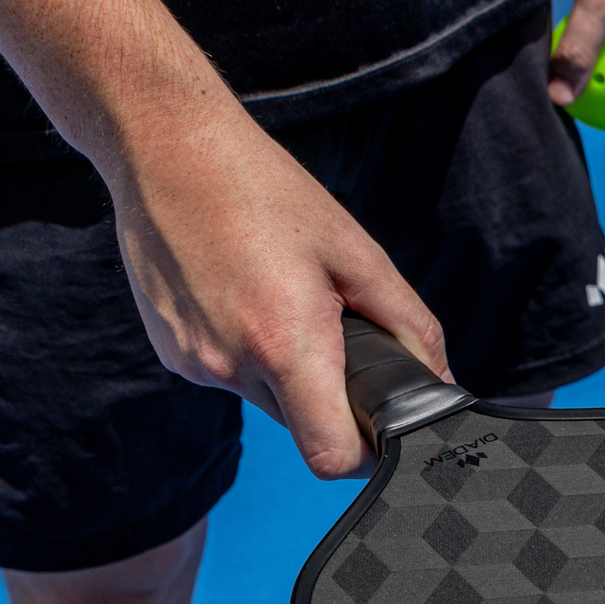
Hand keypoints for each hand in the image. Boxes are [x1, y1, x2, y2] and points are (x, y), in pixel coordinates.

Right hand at [0, 0, 448, 479]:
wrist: (164, 145)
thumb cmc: (263, 190)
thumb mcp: (357, 252)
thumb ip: (409, 325)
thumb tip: (440, 380)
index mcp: (285, 344)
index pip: (332, 457)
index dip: (365, 453)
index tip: (379, 425)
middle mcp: (233, 365)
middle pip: (305, 430)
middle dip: (331, 400)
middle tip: (334, 337)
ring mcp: (196, 364)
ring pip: (269, 403)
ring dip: (290, 374)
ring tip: (283, 304)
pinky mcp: (173, 355)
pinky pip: (231, 376)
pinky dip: (249, 354)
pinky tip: (245, 299)